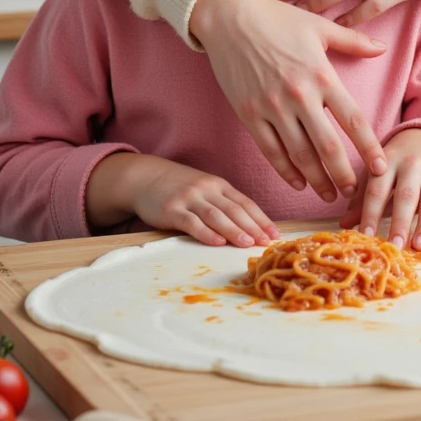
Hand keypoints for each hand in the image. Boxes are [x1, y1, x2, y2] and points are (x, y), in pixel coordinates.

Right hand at [85, 152, 279, 246]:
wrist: (145, 177)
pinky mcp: (172, 209)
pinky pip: (191, 222)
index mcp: (219, 185)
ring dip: (233, 230)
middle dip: (253, 226)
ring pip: (216, 215)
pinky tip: (217, 242)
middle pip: (234, 209)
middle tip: (267, 242)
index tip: (275, 234)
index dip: (261, 219)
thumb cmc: (180, 188)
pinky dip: (206, 233)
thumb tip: (250, 227)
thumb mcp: (205, 190)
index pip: (245, 203)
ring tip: (247, 243)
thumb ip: (224, 204)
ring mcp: (189, 198)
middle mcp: (207, 189)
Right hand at [192, 0, 388, 201]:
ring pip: (299, 155)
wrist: (230, 17)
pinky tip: (298, 182)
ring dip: (317, 179)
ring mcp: (271, 106)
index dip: (369, 147)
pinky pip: (270, 150)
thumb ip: (353, 41)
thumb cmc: (277, 18)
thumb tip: (383, 48)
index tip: (381, 167)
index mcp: (322, 74)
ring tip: (330, 194)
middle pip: (328, 146)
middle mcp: (299, 94)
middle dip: (344, 175)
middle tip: (355, 192)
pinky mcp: (248, 113)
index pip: (353, 119)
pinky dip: (286, 170)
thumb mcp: (319, 26)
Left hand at [341, 129, 420, 250]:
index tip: (366, 236)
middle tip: (395, 246)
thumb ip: (363, 198)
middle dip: (400, 222)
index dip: (370, 213)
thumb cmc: (397, 163)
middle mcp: (411, 165)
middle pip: (405, 195)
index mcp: (387, 161)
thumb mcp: (378, 173)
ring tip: (420, 246)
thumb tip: (344, 224)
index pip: (377, 189)